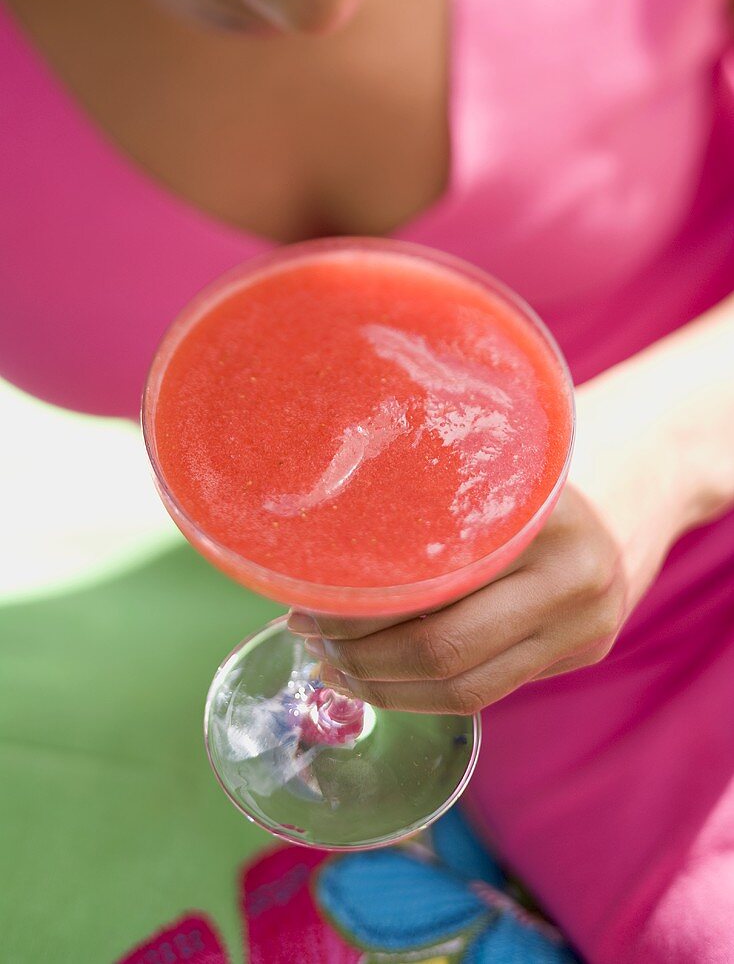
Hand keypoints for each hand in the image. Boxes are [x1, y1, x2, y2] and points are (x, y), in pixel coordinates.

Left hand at [287, 367, 694, 713]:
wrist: (640, 476)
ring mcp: (586, 626)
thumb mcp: (491, 463)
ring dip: (389, 690)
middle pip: (449, 652)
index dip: (359, 616)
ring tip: (337, 671)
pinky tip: (386, 679)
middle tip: (312, 648)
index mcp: (542, 523)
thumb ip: (428, 503)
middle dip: (364, 660)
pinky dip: (428, 694)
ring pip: (469, 690)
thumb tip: (321, 552)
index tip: (304, 608)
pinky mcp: (584, 652)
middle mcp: (573, 581)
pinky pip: (493, 691)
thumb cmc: (539, 460)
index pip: (434, 596)